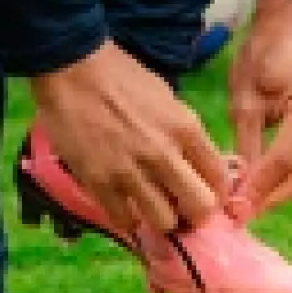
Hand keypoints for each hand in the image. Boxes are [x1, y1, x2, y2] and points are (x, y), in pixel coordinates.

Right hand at [29, 40, 231, 236]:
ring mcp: (130, 172)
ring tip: (150, 207)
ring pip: (164, 222)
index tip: (204, 193)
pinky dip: (127, 217)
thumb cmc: (120, 77)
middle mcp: (164, 154)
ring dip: (160, 218)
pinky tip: (124, 204)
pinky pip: (124, 220)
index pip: (219, 178)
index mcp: (186, 128)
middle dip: (194, 213)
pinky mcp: (99, 183)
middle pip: (200, 208)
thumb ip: (183, 134)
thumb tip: (194, 165)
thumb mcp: (167, 98)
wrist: (72, 69)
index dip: (215, 192)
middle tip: (181, 207)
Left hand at [226, 0, 291, 216]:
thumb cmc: (264, 52)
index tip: (234, 209)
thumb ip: (246, 144)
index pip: (284, 160)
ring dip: (283, 191)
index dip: (259, 189)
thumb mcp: (245, 97)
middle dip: (274, 199)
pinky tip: (267, 185)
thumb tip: (239, 189)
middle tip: (242, 216)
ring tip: (250, 205)